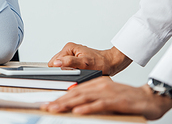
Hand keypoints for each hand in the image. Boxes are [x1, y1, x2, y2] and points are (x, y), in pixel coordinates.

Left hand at [41, 77, 171, 119]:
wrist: (149, 98)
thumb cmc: (128, 99)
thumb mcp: (107, 97)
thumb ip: (93, 99)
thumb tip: (77, 106)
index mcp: (96, 84)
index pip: (74, 90)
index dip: (60, 97)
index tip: (49, 103)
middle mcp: (100, 86)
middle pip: (75, 93)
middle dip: (59, 101)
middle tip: (47, 107)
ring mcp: (107, 93)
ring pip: (84, 98)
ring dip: (68, 104)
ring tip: (56, 108)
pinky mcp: (116, 101)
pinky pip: (99, 105)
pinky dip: (87, 108)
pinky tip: (78, 111)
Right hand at [48, 43, 131, 75]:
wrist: (111, 63)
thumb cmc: (101, 62)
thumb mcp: (85, 63)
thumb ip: (69, 62)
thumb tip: (56, 63)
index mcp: (68, 48)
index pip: (54, 62)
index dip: (60, 70)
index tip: (70, 73)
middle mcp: (68, 50)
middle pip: (57, 65)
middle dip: (65, 71)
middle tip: (77, 72)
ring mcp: (71, 55)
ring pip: (62, 68)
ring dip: (69, 72)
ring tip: (80, 71)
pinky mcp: (75, 59)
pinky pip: (68, 68)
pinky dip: (73, 72)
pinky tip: (81, 71)